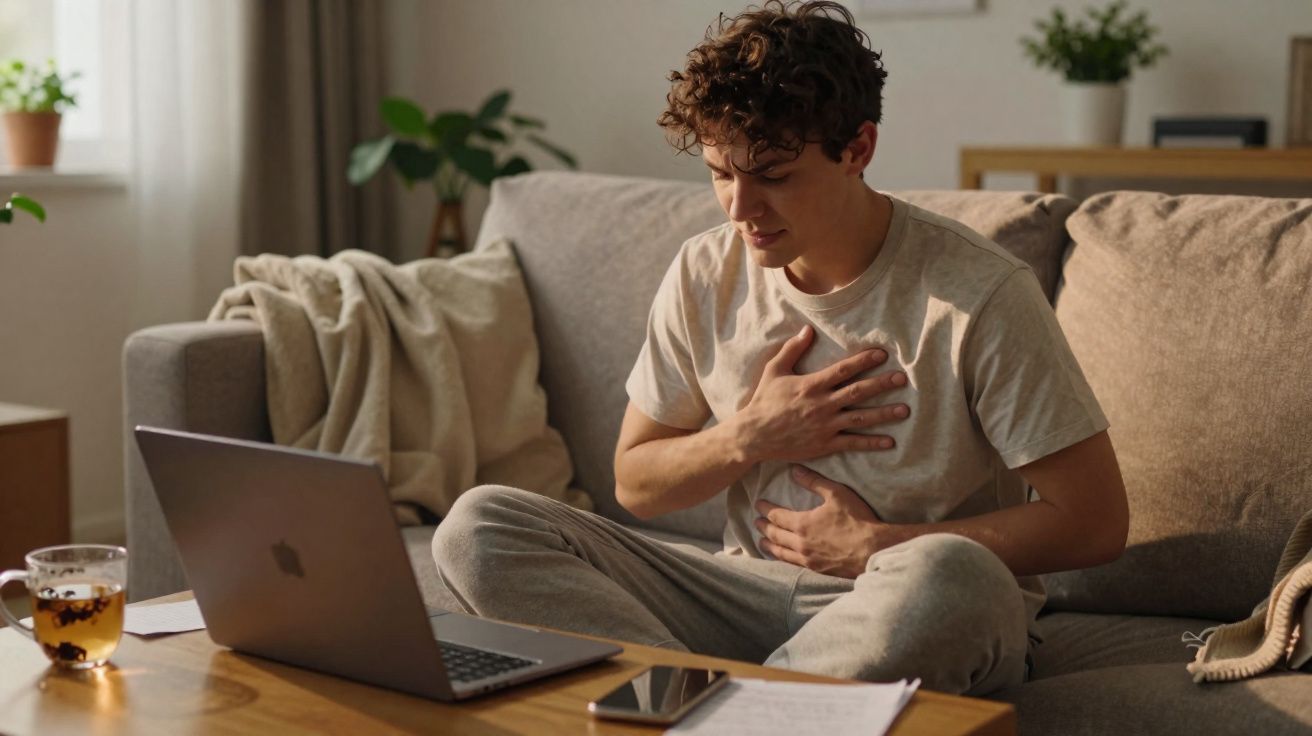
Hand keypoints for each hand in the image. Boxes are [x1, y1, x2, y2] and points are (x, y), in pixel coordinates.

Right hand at [732, 324, 909, 464]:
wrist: (754, 435)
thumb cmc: (764, 401)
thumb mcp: (774, 370)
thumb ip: (792, 349)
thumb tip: (808, 330)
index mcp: (811, 385)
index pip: (843, 370)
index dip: (864, 360)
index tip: (882, 354)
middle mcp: (822, 404)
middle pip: (858, 392)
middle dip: (882, 384)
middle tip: (902, 379)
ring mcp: (825, 426)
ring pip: (861, 418)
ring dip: (884, 414)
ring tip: (905, 410)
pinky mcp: (825, 444)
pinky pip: (853, 443)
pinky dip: (871, 442)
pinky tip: (889, 441)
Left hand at [754, 465, 899, 577]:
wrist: (873, 549)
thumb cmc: (857, 520)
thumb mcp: (836, 494)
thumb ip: (814, 482)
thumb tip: (795, 470)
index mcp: (802, 524)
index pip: (777, 516)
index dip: (766, 510)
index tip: (759, 504)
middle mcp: (800, 543)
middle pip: (775, 535)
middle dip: (764, 527)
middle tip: (757, 523)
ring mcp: (808, 559)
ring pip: (781, 553)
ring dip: (769, 546)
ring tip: (762, 542)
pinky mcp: (817, 570)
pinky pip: (793, 565)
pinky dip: (783, 560)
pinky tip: (782, 559)